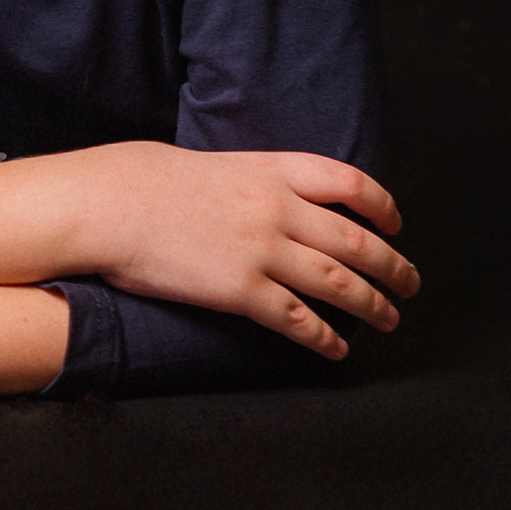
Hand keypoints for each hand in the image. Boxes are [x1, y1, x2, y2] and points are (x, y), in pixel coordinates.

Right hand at [0, 142, 419, 357]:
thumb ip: (235, 179)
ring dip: (372, 304)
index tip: (394, 223)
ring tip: (388, 319)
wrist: (101, 206)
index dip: (379, 205)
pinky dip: (323, 336)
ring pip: (339, 284)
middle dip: (392, 266)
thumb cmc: (130, 179)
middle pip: (355, 241)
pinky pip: (297, 319)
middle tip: (410, 283)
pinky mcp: (241, 291)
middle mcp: (275, 210)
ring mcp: (261, 252)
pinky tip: (335, 347)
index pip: (346, 182)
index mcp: (265, 171)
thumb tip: (243, 196)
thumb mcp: (195, 162)